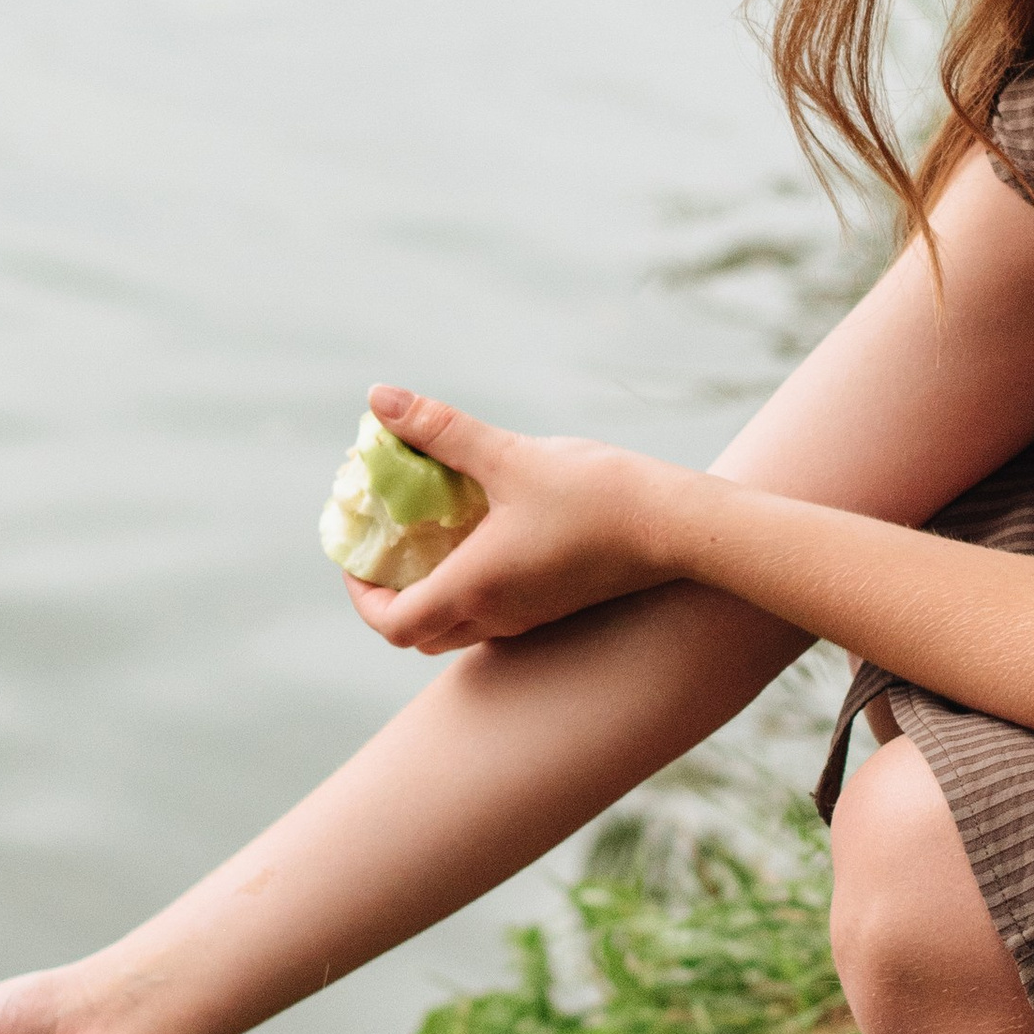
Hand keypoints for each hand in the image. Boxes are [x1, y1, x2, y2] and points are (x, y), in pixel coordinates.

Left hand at [344, 387, 685, 653]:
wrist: (678, 526)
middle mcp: (496, 616)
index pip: (390, 623)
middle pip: (418, 634)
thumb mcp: (509, 455)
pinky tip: (483, 534)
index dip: (360, 595)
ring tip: (428, 537)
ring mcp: (529, 618)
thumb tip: (381, 399)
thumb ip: (441, 429)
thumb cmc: (596, 494)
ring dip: (429, 594)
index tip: (354, 555)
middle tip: (384, 548)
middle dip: (389, 596)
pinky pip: (492, 615)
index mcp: (474, 589)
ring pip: (457, 628)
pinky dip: (467, 588)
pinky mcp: (556, 606)